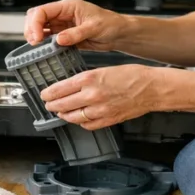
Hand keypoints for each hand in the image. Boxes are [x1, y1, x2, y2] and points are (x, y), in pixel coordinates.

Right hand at [23, 0, 127, 50]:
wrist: (119, 34)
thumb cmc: (111, 24)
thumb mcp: (94, 28)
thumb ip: (76, 34)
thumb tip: (59, 39)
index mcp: (68, 6)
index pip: (42, 11)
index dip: (35, 24)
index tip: (37, 38)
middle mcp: (62, 14)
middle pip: (36, 17)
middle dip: (31, 29)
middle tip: (35, 43)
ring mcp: (62, 25)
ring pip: (40, 28)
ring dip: (36, 37)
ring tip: (38, 48)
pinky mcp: (64, 36)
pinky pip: (48, 38)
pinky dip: (44, 44)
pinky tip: (46, 50)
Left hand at [40, 65, 168, 129]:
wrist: (151, 88)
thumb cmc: (131, 75)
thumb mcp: (103, 69)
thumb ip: (85, 79)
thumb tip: (69, 85)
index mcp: (89, 79)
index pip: (59, 89)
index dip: (48, 93)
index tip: (44, 94)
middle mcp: (92, 95)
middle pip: (62, 105)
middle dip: (52, 105)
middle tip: (48, 104)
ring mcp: (99, 110)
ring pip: (72, 117)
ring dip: (63, 115)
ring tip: (60, 112)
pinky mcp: (107, 120)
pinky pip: (87, 125)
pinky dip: (80, 122)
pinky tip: (78, 118)